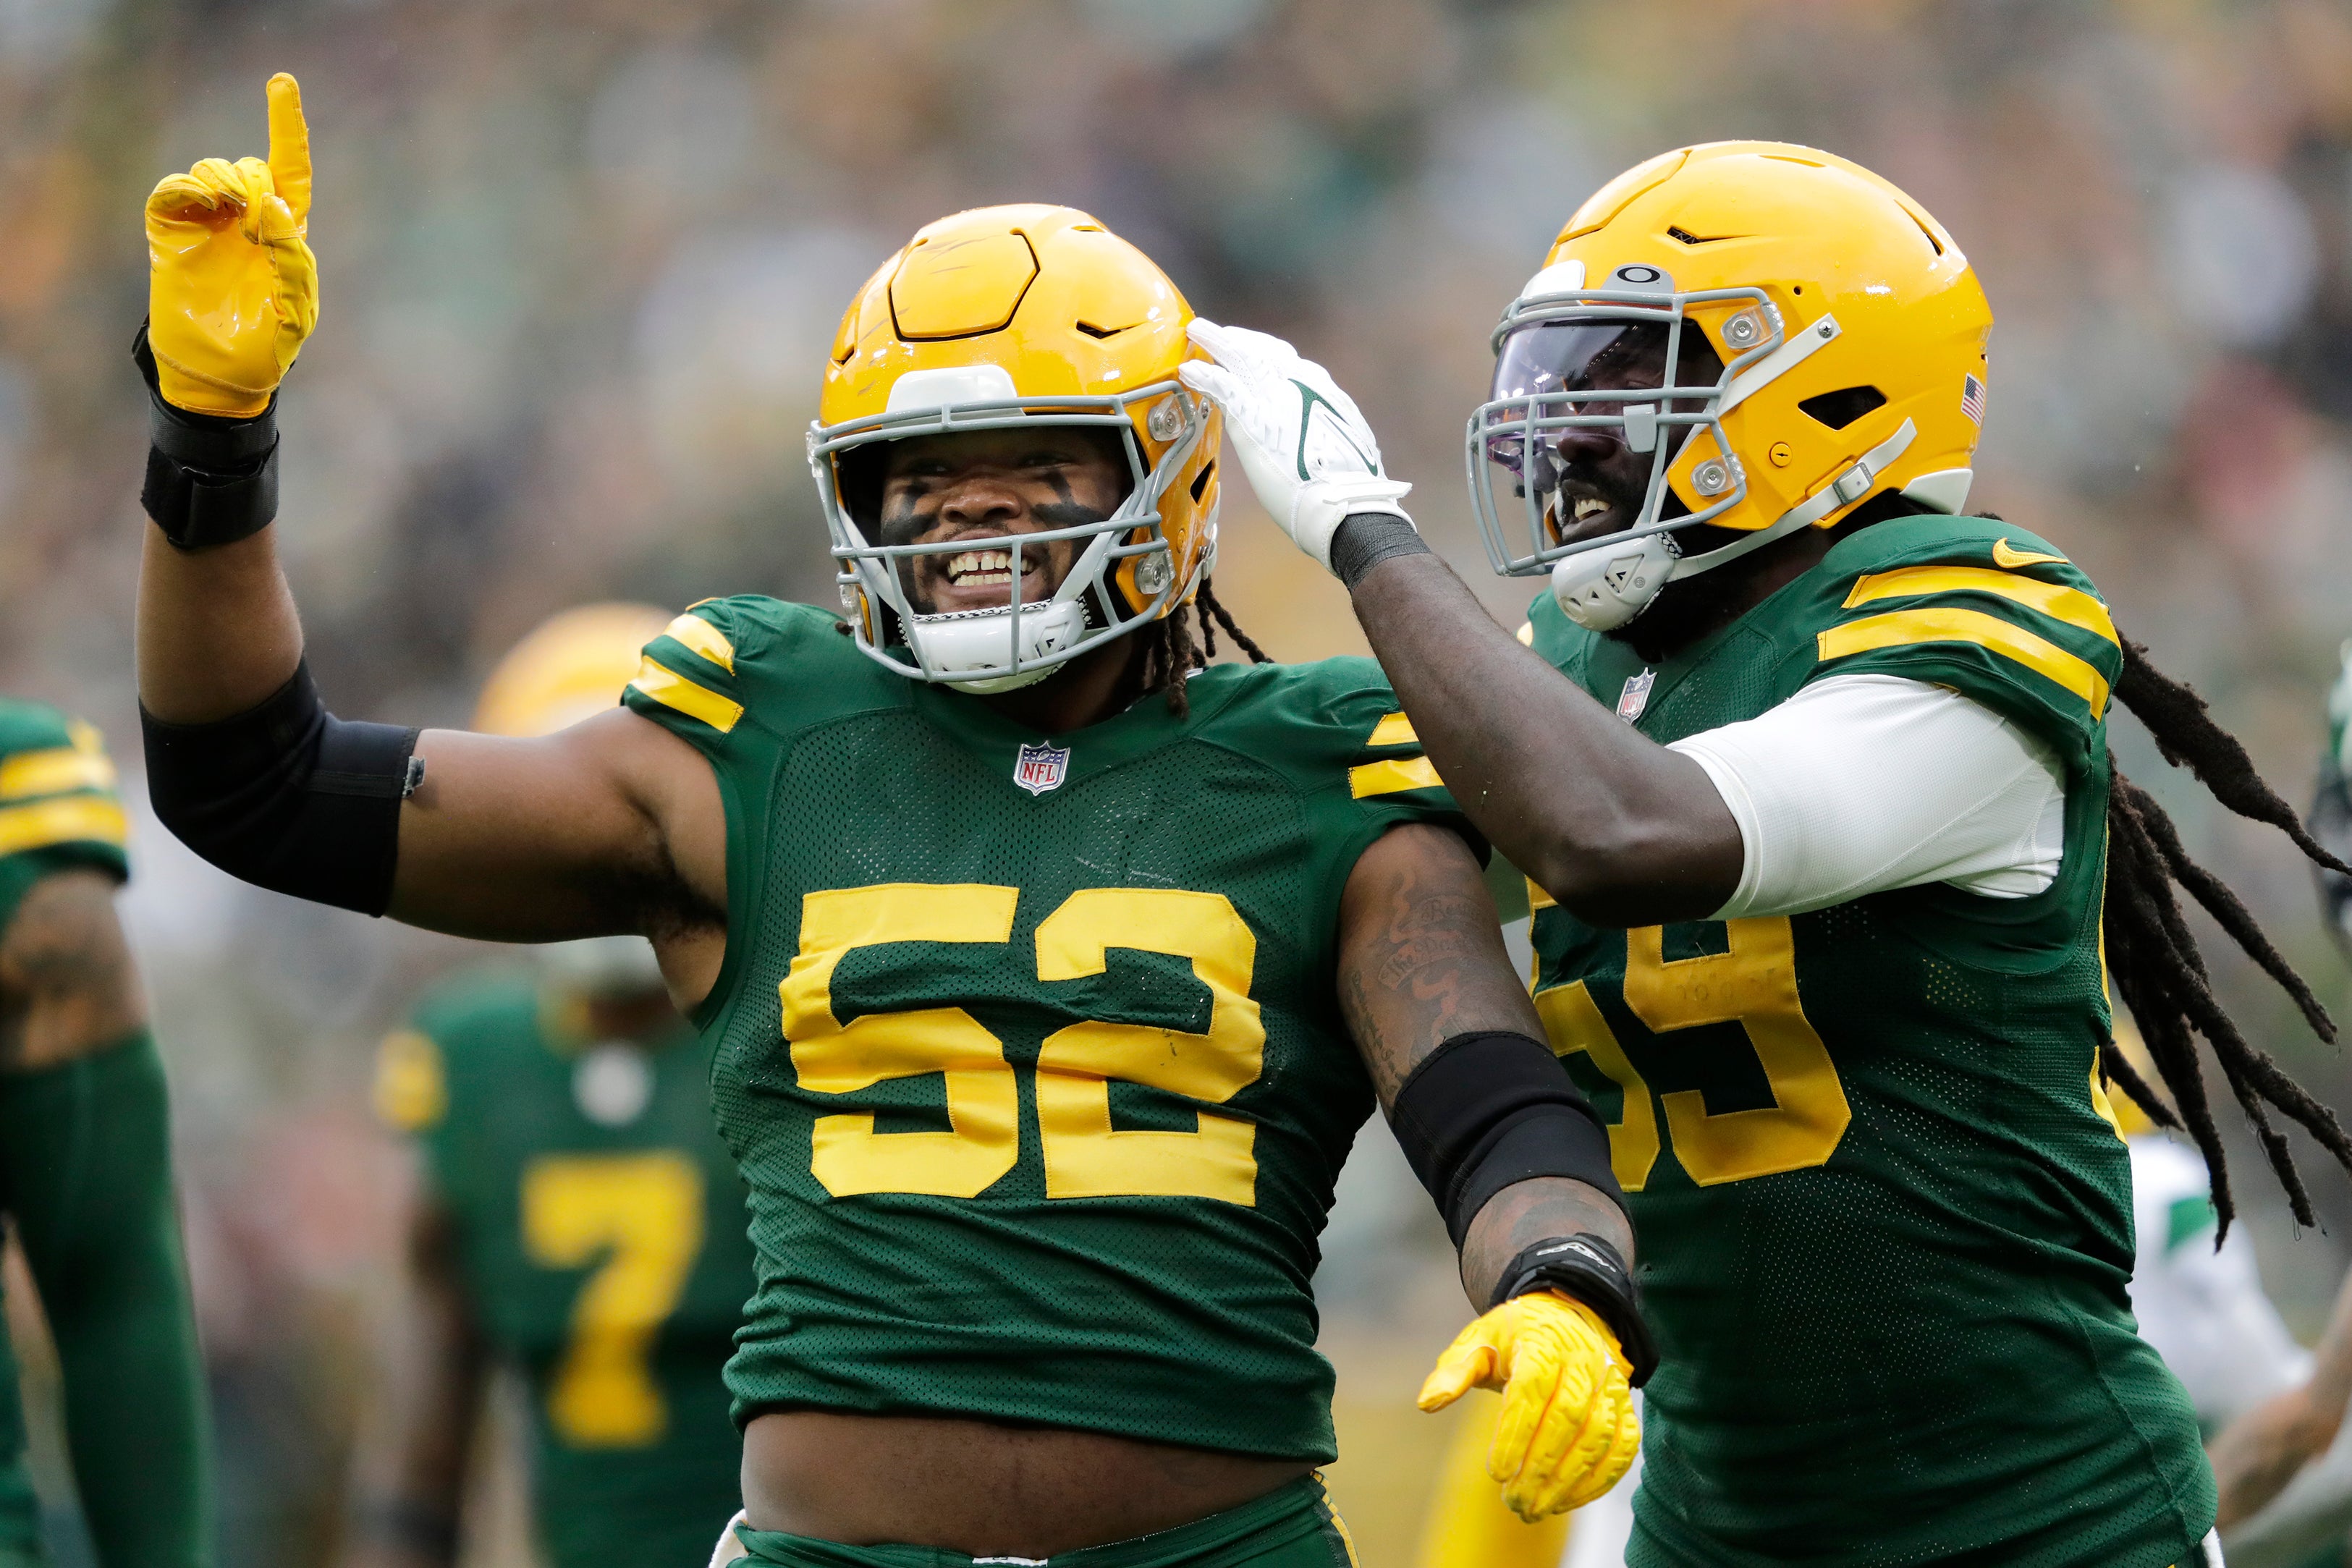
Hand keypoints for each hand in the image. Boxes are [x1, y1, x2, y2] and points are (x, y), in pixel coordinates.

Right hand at [144, 72, 317, 415]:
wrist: (219, 375)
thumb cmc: (266, 346)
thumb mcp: (297, 311)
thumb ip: (293, 259)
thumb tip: (274, 205)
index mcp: (285, 234)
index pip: (290, 171)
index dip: (286, 127)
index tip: (281, 82)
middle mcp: (247, 220)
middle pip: (252, 168)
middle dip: (255, 181)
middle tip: (254, 222)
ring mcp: (208, 223)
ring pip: (215, 169)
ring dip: (225, 180)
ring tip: (230, 214)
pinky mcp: (172, 232)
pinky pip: (174, 190)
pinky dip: (188, 187)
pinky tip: (203, 204)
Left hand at [1178, 319, 1411, 572]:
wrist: (1345, 505)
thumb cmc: (1348, 488)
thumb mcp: (1347, 446)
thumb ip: (1328, 432)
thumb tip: (1325, 438)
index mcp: (1322, 394)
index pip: (1290, 362)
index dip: (1266, 351)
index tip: (1253, 348)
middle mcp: (1300, 386)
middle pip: (1265, 352)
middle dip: (1240, 339)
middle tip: (1219, 333)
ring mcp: (1276, 399)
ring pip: (1241, 358)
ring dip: (1216, 342)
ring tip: (1197, 332)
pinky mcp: (1253, 419)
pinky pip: (1223, 388)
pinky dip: (1205, 376)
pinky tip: (1189, 369)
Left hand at [1416, 1289, 1640, 1520]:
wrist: (1566, 1318)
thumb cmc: (1514, 1338)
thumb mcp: (1478, 1341)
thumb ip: (1454, 1371)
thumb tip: (1427, 1404)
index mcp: (1542, 1341)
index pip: (1532, 1389)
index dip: (1516, 1433)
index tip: (1495, 1472)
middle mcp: (1583, 1361)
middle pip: (1568, 1418)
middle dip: (1540, 1466)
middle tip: (1514, 1502)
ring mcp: (1610, 1383)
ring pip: (1598, 1436)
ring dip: (1569, 1479)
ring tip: (1536, 1509)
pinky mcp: (1625, 1406)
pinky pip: (1622, 1447)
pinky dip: (1599, 1479)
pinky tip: (1567, 1502)